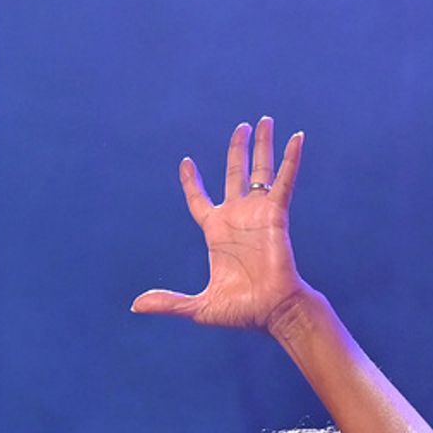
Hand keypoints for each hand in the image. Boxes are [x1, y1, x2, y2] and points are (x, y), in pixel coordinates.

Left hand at [130, 117, 308, 332]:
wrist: (271, 311)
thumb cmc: (241, 312)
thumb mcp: (199, 307)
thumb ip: (169, 302)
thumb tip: (135, 306)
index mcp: (216, 233)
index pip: (200, 200)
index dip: (193, 182)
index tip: (187, 163)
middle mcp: (237, 217)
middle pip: (234, 174)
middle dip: (237, 150)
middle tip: (241, 127)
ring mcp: (257, 213)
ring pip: (260, 171)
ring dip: (262, 146)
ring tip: (265, 121)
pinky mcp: (276, 215)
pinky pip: (284, 181)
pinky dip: (291, 160)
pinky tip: (296, 138)